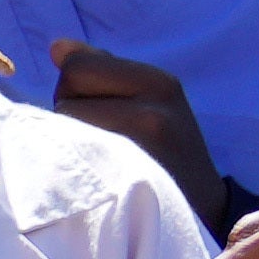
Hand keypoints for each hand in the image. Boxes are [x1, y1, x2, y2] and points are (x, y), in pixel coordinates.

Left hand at [41, 43, 220, 205]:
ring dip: (70, 139)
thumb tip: (57, 46)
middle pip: (64, 94)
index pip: (76, 66)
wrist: (201, 212)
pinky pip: (66, 158)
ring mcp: (137, 149)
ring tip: (102, 157)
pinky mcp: (121, 182)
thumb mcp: (152, 99)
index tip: (102, 109)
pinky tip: (94, 176)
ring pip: (61, 126)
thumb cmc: (165, 150)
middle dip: (72, 111)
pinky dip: (70, 164)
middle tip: (104, 138)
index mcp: (160, 83)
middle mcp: (153, 112)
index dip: (76, 85)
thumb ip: (103, 69)